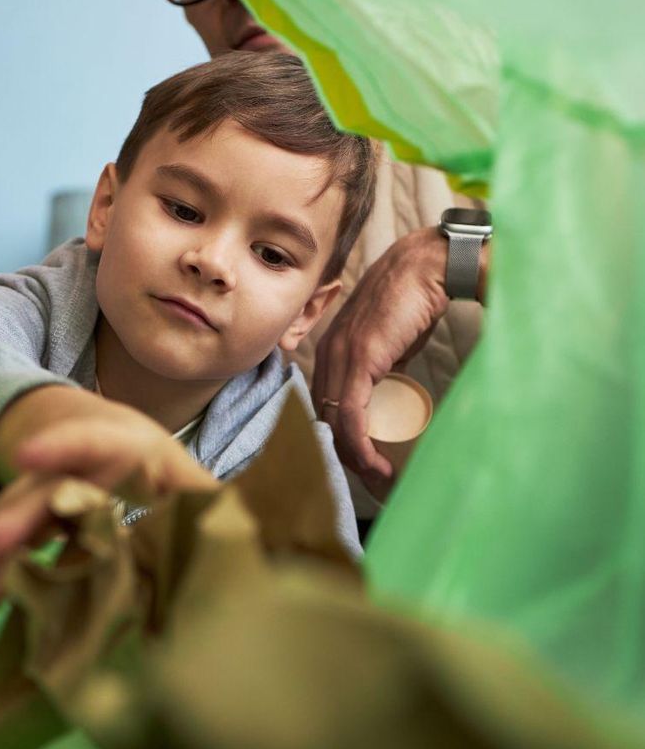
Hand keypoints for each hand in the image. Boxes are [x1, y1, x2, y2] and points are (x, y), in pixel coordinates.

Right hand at [0, 412, 217, 607]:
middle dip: (18, 514)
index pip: (91, 439)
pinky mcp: (44, 520)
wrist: (122, 453)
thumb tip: (231, 528)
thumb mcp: (184, 476)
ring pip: (24, 514)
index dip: (59, 445)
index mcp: (124, 448)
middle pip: (50, 485)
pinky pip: (20, 543)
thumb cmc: (161, 468)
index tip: (26, 456)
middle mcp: (81, 464)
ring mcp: (57, 490)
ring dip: (3, 551)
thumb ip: (201, 498)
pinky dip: (6, 569)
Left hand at [313, 228, 449, 498]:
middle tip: (373, 480)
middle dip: (344, 457)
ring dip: (355, 459)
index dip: (338, 439)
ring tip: (379, 478)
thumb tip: (384, 390)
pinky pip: (350, 414)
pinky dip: (360, 445)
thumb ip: (379, 364)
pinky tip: (375, 464)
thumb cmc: (413, 301)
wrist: (426, 268)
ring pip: (334, 422)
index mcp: (331, 352)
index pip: (323, 406)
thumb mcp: (389, 341)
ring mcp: (340, 356)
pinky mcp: (360, 360)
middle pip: (323, 420)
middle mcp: (327, 355)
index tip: (361, 463)